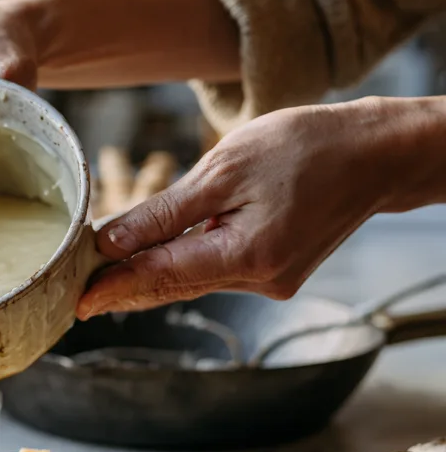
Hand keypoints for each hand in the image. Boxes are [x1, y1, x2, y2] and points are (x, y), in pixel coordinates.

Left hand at [77, 98, 407, 318]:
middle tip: (75, 297)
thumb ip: (165, 212)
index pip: (161, 277)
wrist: (376, 152)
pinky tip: (152, 262)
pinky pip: (214, 272)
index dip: (114, 288)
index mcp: (248, 254)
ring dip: (149, 277)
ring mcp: (270, 281)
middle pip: (173, 286)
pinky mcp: (275, 273)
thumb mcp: (224, 169)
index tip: (77, 303)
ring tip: (100, 277)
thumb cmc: (305, 147)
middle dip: (123, 289)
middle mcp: (260, 280)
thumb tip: (111, 243)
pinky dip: (181, 266)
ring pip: (192, 280)